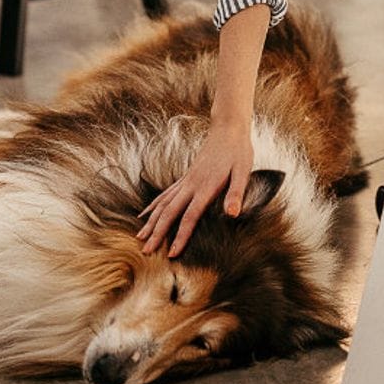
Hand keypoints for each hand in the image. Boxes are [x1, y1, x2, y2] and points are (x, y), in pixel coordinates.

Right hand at [137, 117, 253, 256]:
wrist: (228, 129)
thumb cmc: (238, 151)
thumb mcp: (243, 171)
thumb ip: (236, 193)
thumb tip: (232, 214)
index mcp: (205, 187)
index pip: (189, 216)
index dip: (180, 236)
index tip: (172, 255)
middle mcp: (191, 185)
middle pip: (169, 212)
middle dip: (157, 233)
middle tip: (145, 252)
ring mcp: (186, 180)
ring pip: (163, 203)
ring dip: (151, 221)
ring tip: (140, 238)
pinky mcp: (186, 177)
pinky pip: (165, 194)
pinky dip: (154, 206)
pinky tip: (145, 214)